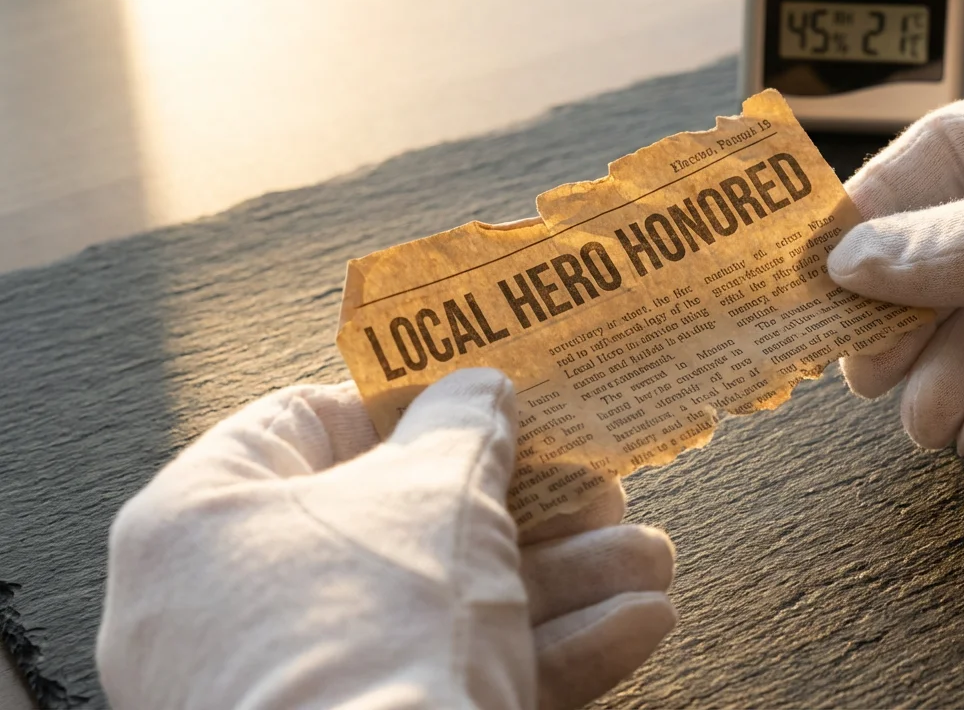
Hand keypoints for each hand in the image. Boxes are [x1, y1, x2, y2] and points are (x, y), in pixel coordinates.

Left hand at [97, 369, 675, 709]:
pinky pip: (451, 682)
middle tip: (597, 486)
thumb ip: (465, 423)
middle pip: (401, 527)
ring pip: (444, 612)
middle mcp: (233, 608)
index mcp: (206, 519)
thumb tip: (481, 391)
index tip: (485, 396)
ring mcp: (295, 690)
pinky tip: (635, 626)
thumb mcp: (438, 490)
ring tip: (648, 560)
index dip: (407, 401)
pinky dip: (545, 653)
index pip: (303, 425)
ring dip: (563, 581)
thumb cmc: (377, 622)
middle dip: (525, 507)